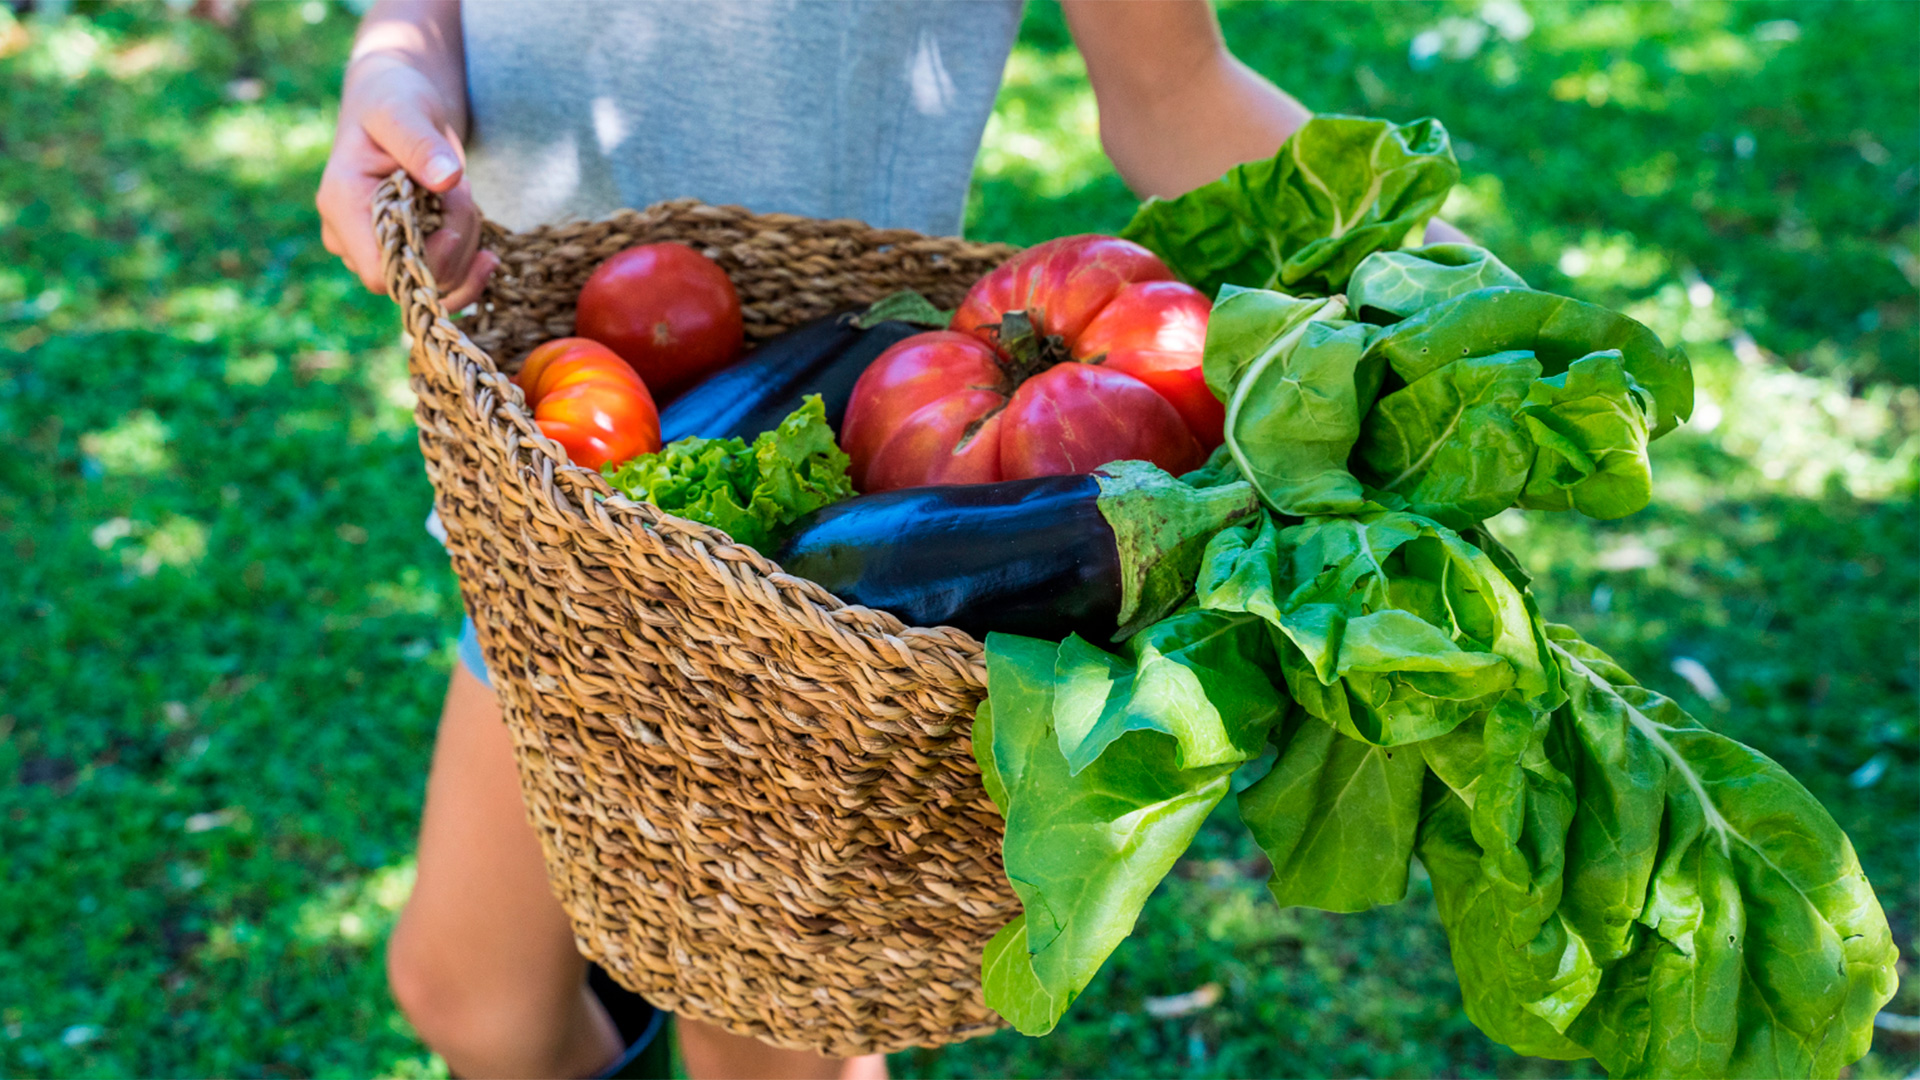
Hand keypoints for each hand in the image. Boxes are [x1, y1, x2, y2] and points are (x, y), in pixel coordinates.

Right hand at [317, 53, 496, 309]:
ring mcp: (376, 249)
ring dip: (465, 247)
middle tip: (461, 191)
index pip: (379, 272)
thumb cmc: (394, 98)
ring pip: (435, 284)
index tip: (449, 216)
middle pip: (413, 281)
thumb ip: (421, 144)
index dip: (425, 260)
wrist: (397, 101)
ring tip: (464, 197)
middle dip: (454, 243)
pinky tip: (489, 256)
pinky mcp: (402, 253)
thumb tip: (447, 179)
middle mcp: (350, 236)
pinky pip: (441, 286)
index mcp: (342, 204)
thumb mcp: (405, 110)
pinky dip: (469, 273)